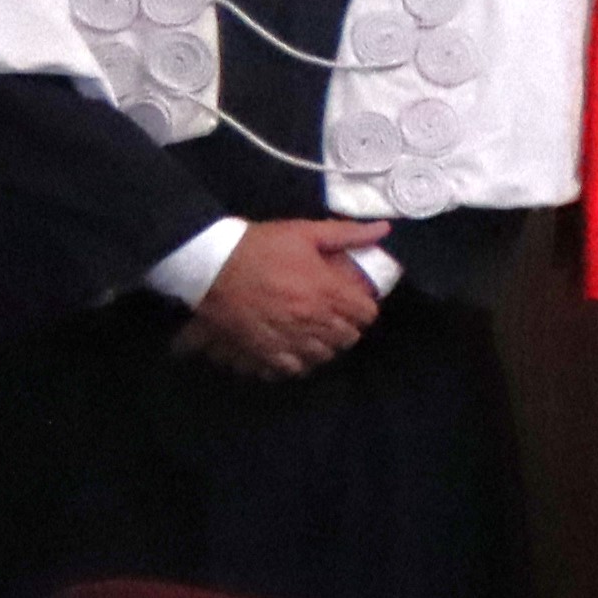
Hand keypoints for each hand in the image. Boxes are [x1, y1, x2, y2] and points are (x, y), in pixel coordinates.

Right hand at [177, 218, 386, 378]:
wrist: (212, 266)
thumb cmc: (261, 247)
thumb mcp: (306, 232)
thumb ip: (348, 234)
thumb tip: (385, 229)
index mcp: (328, 291)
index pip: (366, 315)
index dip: (364, 308)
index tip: (355, 302)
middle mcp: (313, 320)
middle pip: (347, 339)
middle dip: (346, 327)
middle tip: (335, 317)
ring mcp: (288, 339)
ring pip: (322, 356)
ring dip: (323, 346)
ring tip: (315, 334)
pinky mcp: (263, 351)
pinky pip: (291, 368)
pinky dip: (296, 362)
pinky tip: (293, 350)